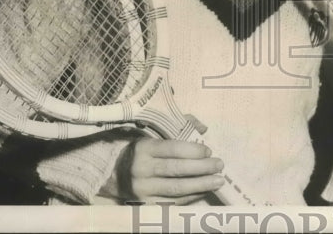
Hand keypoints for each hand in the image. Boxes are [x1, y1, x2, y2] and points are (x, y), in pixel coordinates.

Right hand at [101, 138, 224, 203]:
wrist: (113, 176)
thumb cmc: (140, 154)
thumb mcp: (151, 138)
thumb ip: (177, 132)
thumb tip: (203, 128)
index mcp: (143, 148)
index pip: (173, 149)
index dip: (193, 150)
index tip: (209, 151)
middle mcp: (141, 169)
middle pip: (176, 170)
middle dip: (202, 168)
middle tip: (219, 165)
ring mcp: (142, 190)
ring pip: (176, 189)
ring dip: (201, 185)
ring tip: (218, 180)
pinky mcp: (145, 205)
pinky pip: (173, 203)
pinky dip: (191, 197)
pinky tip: (204, 191)